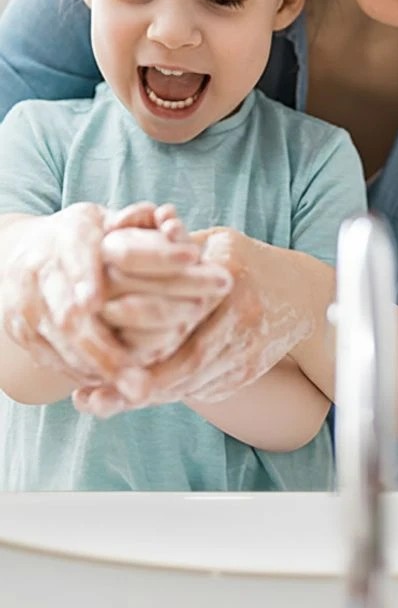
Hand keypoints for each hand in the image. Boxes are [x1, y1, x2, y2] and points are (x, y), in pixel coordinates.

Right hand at [0, 202, 131, 384]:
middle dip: (103, 347)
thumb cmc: (89, 233)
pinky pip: (50, 357)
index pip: (75, 255)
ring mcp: (26, 303)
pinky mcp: (21, 330)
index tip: (97, 302)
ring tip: (135, 389)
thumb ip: (137, 221)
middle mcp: (40, 270)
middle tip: (139, 376)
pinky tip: (113, 387)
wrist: (28, 248)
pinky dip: (81, 372)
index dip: (83, 278)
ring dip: (98, 368)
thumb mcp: (109, 218)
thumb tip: (167, 219)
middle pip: (67, 313)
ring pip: (60, 342)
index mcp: (67, 235)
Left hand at [70, 204, 232, 415]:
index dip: (137, 331)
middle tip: (93, 396)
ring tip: (106, 401)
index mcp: (230, 275)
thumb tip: (121, 232)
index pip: (177, 311)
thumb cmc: (249, 264)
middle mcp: (242, 314)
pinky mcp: (249, 371)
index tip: (99, 345)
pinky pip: (204, 390)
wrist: (305, 296)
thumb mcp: (216, 244)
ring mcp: (249, 347)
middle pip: (183, 359)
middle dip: (135, 383)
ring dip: (148, 394)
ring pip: (190, 382)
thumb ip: (174, 242)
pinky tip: (144, 393)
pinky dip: (173, 392)